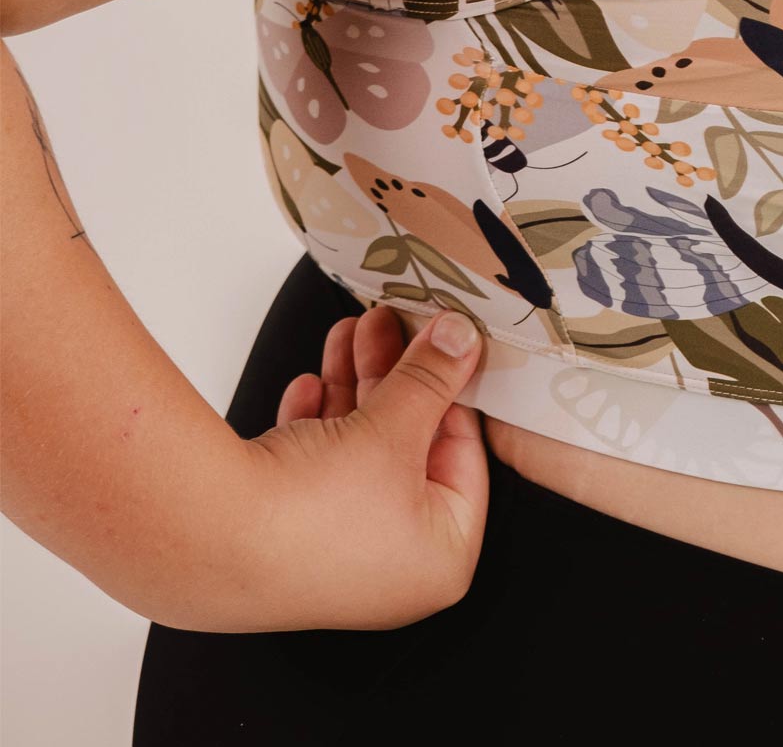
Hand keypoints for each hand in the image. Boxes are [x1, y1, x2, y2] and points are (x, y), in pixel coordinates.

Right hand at [238, 301, 489, 632]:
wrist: (208, 539)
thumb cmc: (311, 512)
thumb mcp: (394, 429)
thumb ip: (433, 377)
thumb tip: (460, 339)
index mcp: (441, 558)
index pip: (464, 457)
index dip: (452, 390)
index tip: (443, 341)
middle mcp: (393, 568)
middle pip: (408, 449)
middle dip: (393, 376)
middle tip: (387, 323)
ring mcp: (339, 557)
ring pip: (360, 452)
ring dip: (353, 386)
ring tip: (347, 333)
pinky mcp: (291, 540)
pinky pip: (319, 471)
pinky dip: (317, 424)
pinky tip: (308, 389)